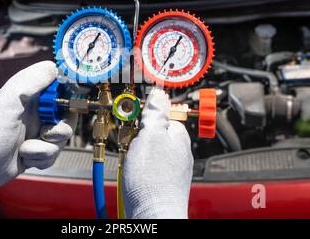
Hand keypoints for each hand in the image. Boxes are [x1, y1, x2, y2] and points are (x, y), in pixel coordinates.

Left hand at [0, 61, 76, 207]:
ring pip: (62, 138)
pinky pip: (55, 154)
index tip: (64, 105)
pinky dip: (40, 158)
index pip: (60, 85)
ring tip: (25, 149)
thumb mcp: (7, 102)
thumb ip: (29, 81)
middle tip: (44, 132)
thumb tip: (53, 67)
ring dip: (45, 148)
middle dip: (59, 129)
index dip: (67, 94)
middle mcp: (36, 110)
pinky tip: (24, 158)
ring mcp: (38, 130)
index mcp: (29, 94)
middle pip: (68, 114)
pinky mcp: (39, 150)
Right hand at [122, 88, 192, 218]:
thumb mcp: (150, 136)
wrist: (153, 214)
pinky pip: (148, 168)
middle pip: (154, 134)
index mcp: (179, 136)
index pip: (163, 115)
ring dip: (136, 153)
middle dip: (138, 137)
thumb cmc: (153, 180)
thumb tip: (159, 93)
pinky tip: (133, 174)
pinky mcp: (162, 183)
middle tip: (130, 143)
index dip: (145, 116)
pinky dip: (138, 169)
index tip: (134, 118)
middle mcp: (179, 152)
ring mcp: (172, 169)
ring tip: (131, 161)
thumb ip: (156, 113)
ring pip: (149, 151)